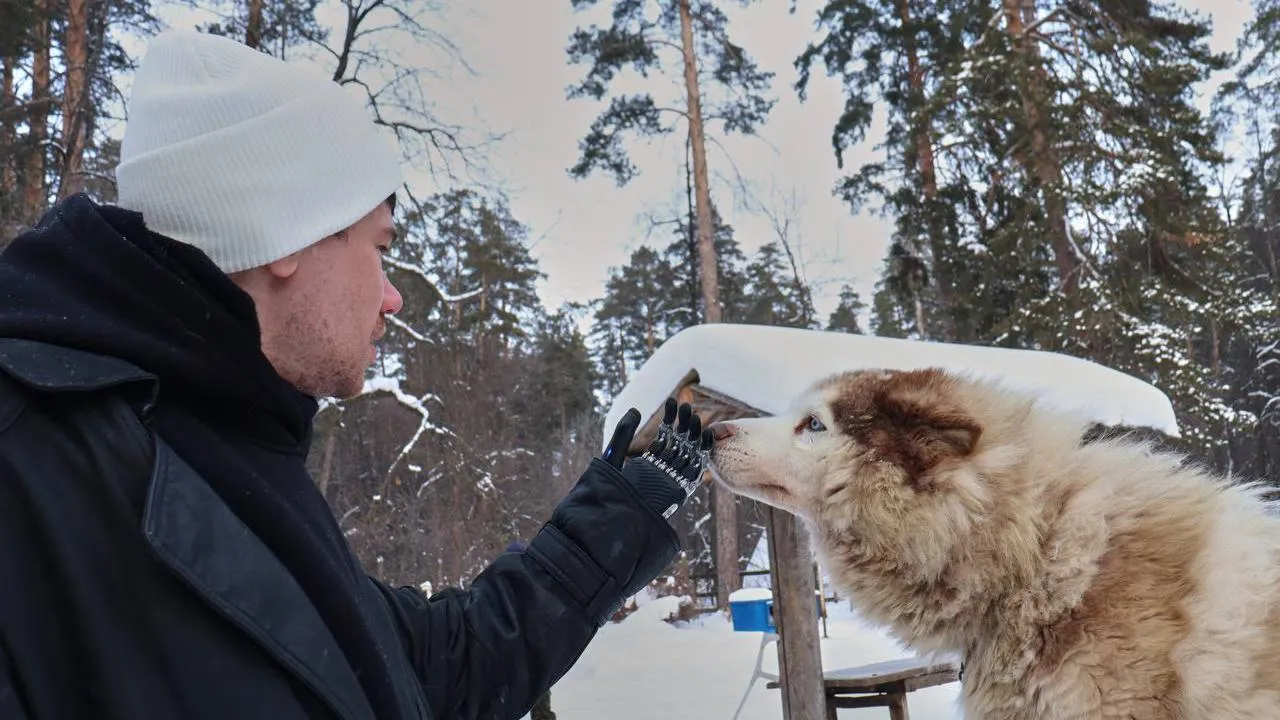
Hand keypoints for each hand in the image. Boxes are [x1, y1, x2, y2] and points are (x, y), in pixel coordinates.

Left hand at [602, 398, 712, 518]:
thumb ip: (623, 433)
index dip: (670, 419)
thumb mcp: (614, 456)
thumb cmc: (611, 492)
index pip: (663, 438)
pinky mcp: (682, 489)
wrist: (616, 520)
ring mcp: (672, 480)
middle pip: (678, 443)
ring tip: (696, 415)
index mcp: (647, 465)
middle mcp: (661, 472)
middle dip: (684, 424)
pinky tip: (706, 434)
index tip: (673, 402)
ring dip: (694, 433)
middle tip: (688, 406)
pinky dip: (703, 451)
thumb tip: (634, 410)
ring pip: (688, 452)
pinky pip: (696, 468)